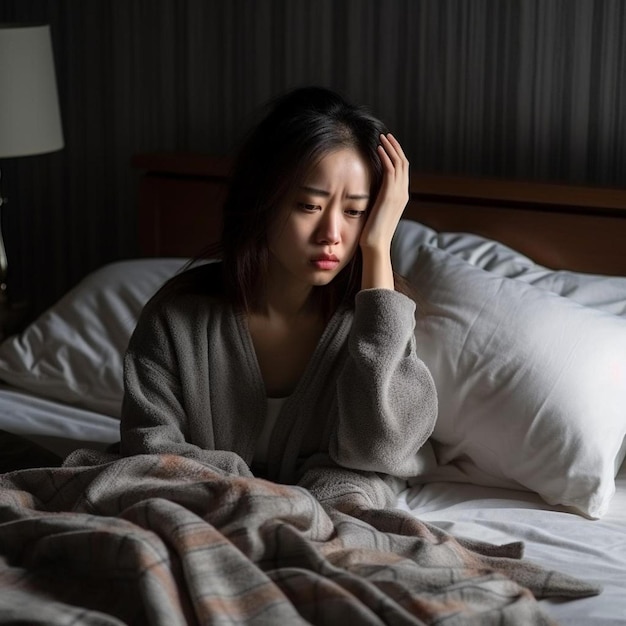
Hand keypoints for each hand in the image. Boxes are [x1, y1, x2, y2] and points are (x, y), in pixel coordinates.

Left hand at [359, 133, 408, 254]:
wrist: (375, 245)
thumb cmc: (372, 232)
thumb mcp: (377, 211)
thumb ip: (377, 198)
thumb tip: (369, 190)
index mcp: (401, 196)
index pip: (403, 170)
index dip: (397, 155)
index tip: (388, 145)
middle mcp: (403, 193)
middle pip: (404, 162)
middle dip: (395, 147)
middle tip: (386, 135)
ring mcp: (398, 193)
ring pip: (399, 163)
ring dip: (390, 148)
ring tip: (382, 137)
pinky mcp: (390, 195)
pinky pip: (390, 170)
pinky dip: (386, 157)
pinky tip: (378, 149)